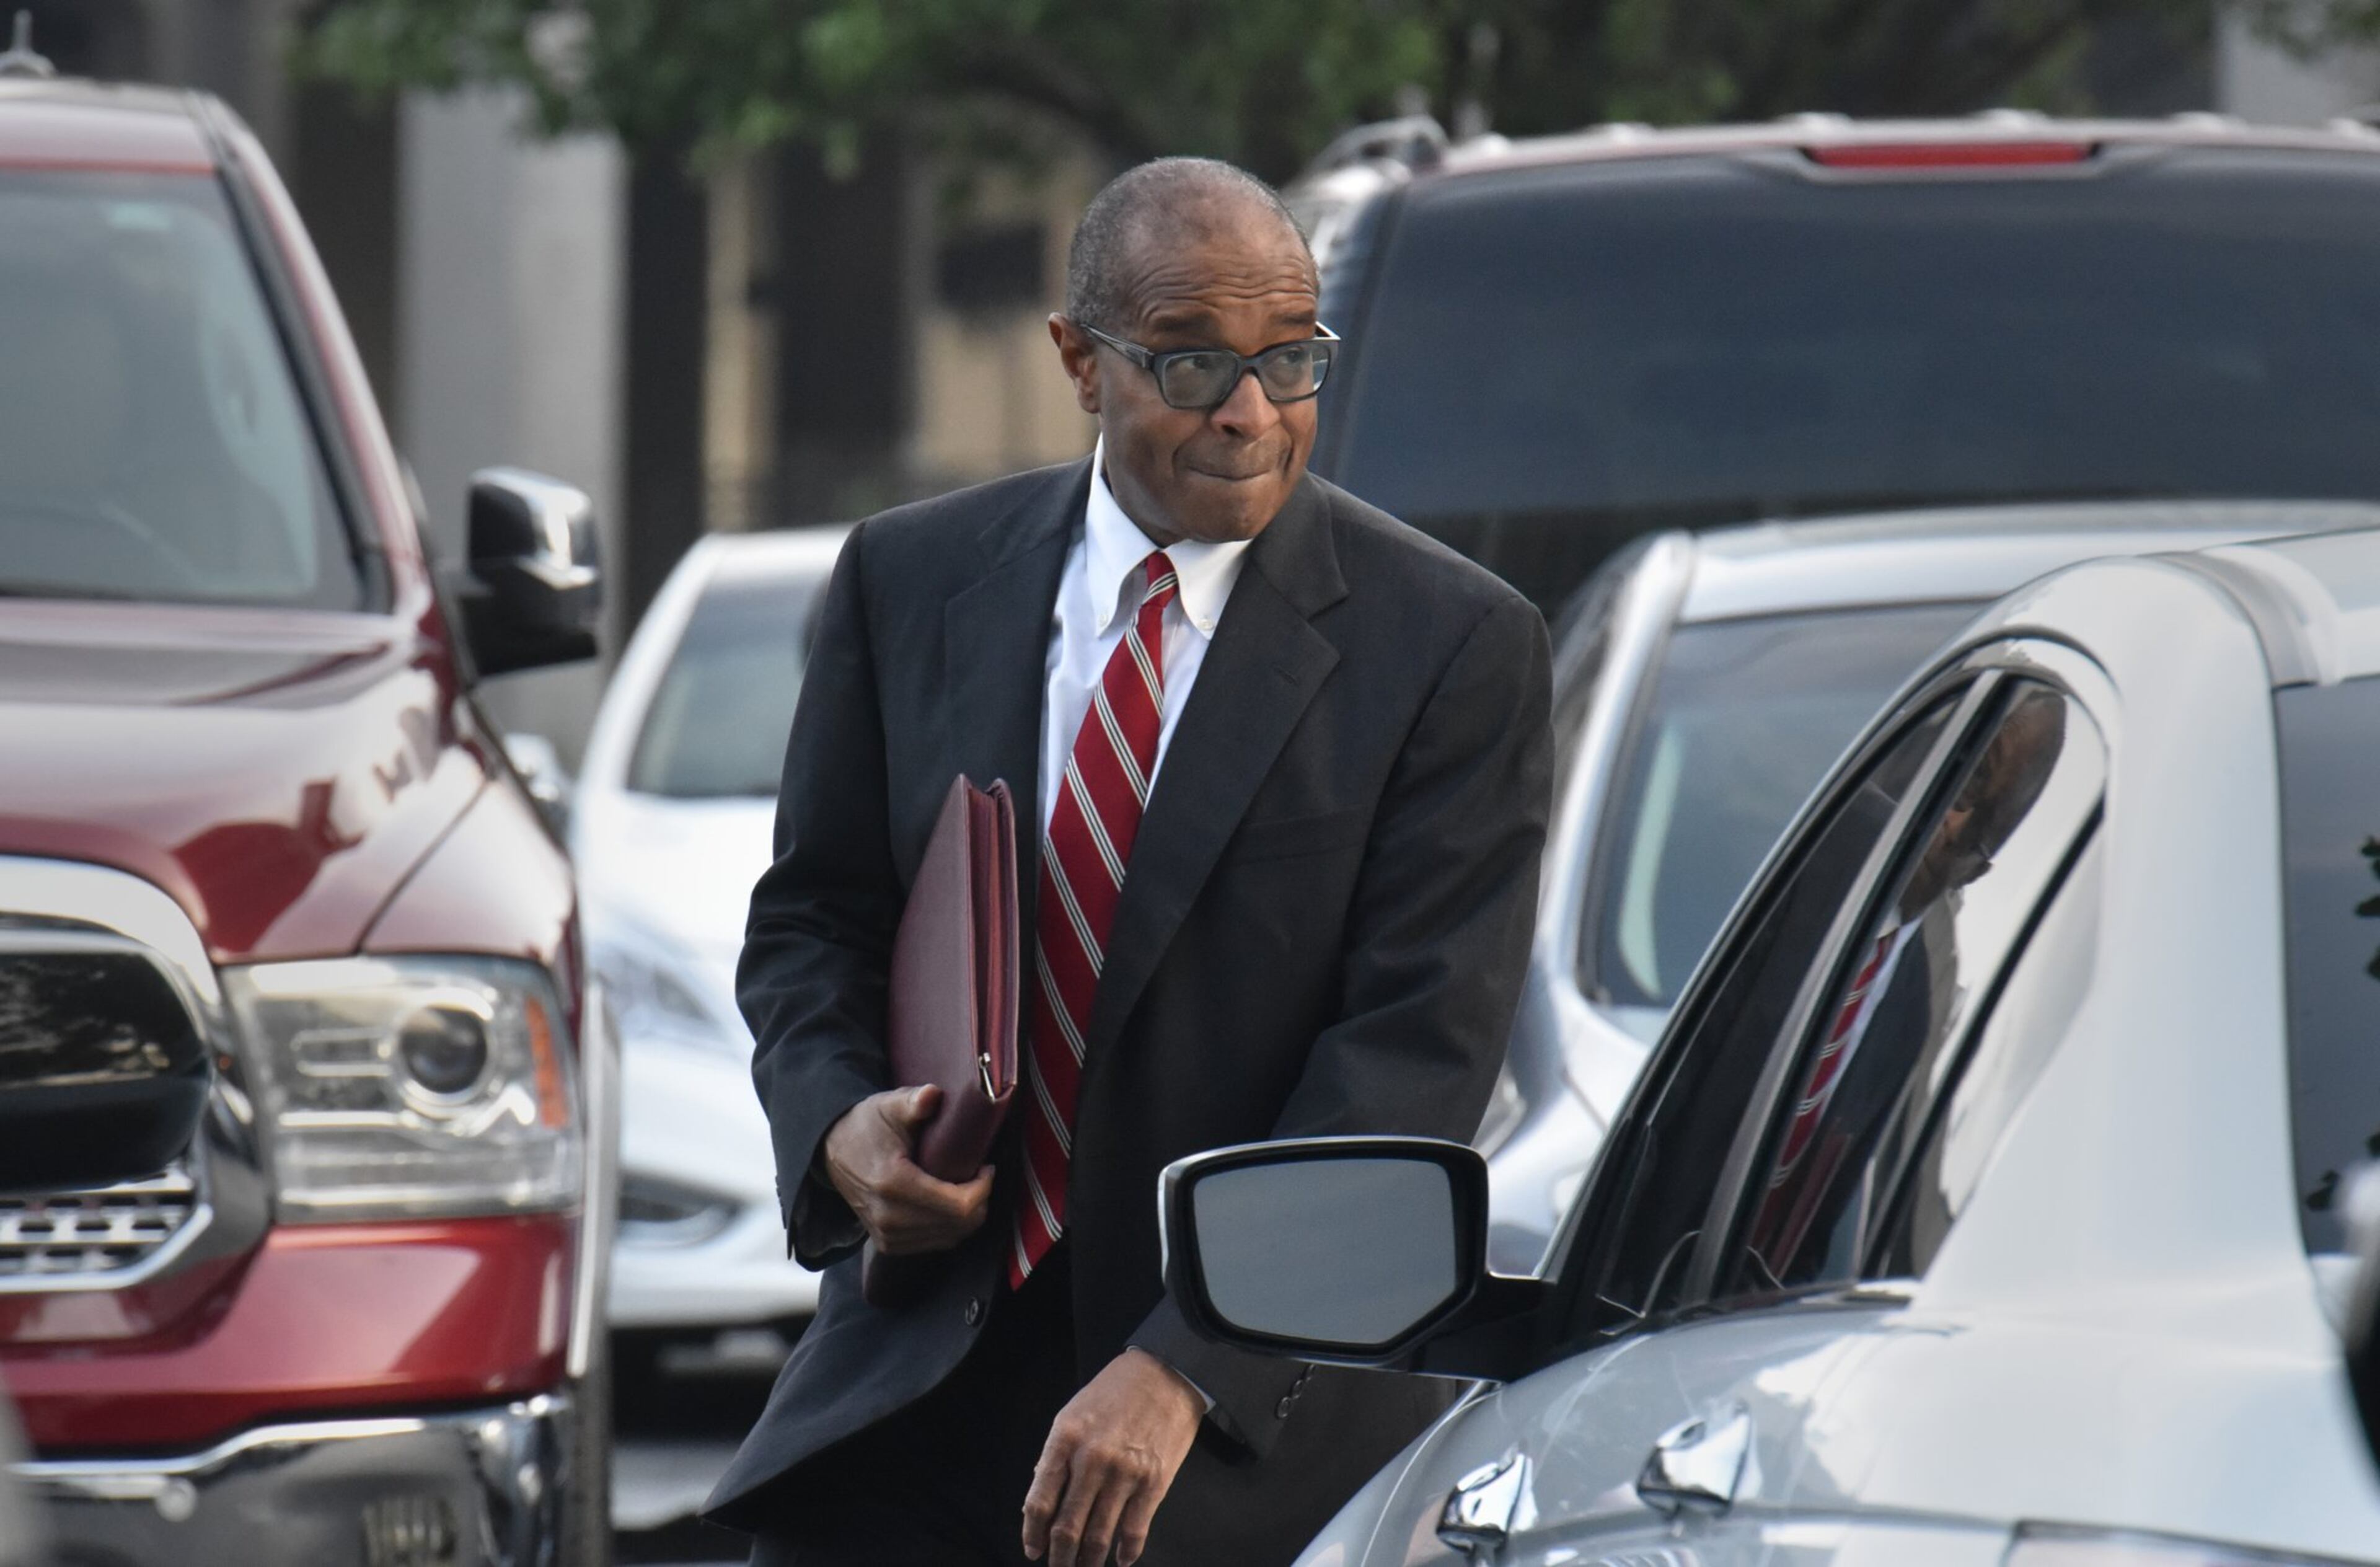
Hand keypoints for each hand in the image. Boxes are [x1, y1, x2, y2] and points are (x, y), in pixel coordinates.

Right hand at [820, 1085, 992, 1254]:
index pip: (958, 1205)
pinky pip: (934, 1244)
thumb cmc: (868, 1125)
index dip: (983, 1188)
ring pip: (950, 1237)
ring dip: (967, 1215)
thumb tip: (933, 1094)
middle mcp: (889, 1218)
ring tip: (966, 1186)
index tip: (986, 1166)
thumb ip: (914, 1101)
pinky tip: (949, 1203)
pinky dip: (950, 1226)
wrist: (833, 1151)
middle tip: (979, 1175)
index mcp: (893, 1185)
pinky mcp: (887, 1245)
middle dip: (979, 1200)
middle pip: (959, 1225)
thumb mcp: (890, 1106)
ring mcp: (887, 1236)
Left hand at [1022, 1349, 1201, 1566]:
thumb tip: (1044, 1497)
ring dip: (1089, 1560)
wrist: (1166, 1373)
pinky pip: (1135, 1529)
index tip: (1033, 1550)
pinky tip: (1120, 1560)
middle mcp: (1091, 1460)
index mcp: (1065, 1440)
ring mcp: (1124, 1474)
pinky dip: (1126, 1552)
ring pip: (1099, 1535)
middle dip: (1059, 1557)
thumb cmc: (1115, 1392)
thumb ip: (1056, 1455)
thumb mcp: (1073, 1413)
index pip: (1039, 1501)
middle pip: (1066, 1526)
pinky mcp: (1153, 1482)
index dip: (1032, 1533)